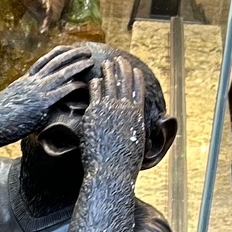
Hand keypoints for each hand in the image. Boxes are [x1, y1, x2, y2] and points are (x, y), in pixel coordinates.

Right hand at [0, 45, 94, 143]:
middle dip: (72, 54)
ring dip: (77, 65)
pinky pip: (61, 92)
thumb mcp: (11, 103)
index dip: (58, 53)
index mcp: (24, 81)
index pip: (44, 61)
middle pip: (55, 62)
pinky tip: (85, 84)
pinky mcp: (41, 105)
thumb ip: (24, 99)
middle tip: (86, 49)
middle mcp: (31, 82)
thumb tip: (31, 104)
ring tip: (90, 60)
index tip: (70, 48)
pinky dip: (74, 86)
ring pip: (61, 73)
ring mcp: (36, 92)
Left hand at [82, 55, 145, 186]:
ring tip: (105, 63)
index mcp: (137, 115)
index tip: (135, 70)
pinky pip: (95, 93)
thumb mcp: (136, 146)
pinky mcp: (95, 112)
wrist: (110, 170)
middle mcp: (125, 109)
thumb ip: (135, 134)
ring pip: (110, 83)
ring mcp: (110, 109)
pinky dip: (96, 84)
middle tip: (119, 60)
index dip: (136, 79)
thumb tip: (138, 137)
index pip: (138, 91)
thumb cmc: (123, 165)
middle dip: (122, 69)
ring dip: (108, 71)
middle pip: (124, 82)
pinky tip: (93, 79)